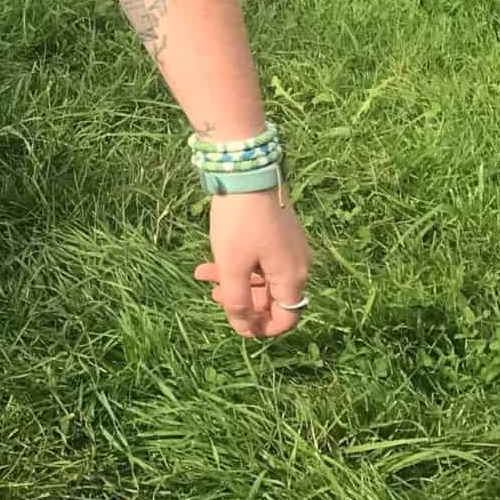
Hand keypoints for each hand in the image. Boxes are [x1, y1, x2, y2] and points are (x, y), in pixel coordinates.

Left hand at [194, 188, 314, 339]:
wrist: (246, 171)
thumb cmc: (240, 223)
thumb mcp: (232, 266)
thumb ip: (237, 301)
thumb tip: (244, 329)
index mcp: (293, 277)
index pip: (287, 318)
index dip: (262, 328)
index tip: (237, 324)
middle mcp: (298, 264)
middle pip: (271, 297)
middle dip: (241, 300)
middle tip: (212, 294)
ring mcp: (289, 246)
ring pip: (261, 276)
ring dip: (233, 280)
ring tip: (201, 274)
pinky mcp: (278, 232)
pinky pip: (259, 258)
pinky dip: (237, 263)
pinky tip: (209, 260)